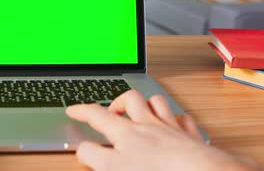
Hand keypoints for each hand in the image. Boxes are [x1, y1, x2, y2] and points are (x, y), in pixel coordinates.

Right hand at [66, 90, 263, 170]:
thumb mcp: (113, 168)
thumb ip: (94, 157)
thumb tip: (82, 149)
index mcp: (126, 133)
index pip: (97, 115)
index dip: (81, 110)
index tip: (73, 110)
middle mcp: (148, 124)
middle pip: (129, 99)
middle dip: (117, 101)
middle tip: (111, 112)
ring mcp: (171, 128)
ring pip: (156, 102)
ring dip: (145, 104)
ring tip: (140, 112)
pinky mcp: (190, 137)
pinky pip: (182, 118)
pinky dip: (175, 118)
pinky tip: (173, 124)